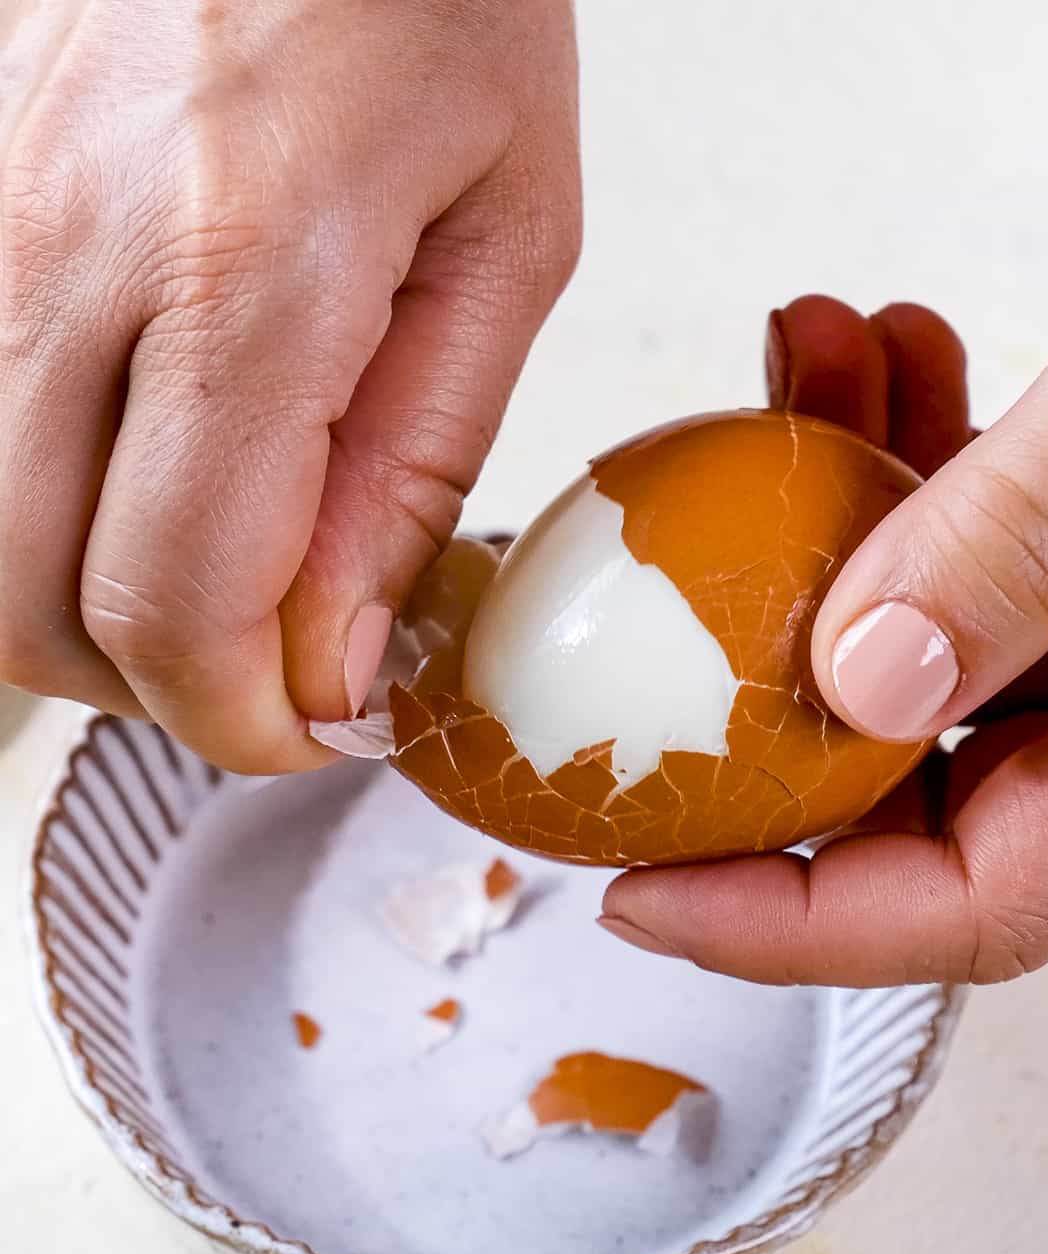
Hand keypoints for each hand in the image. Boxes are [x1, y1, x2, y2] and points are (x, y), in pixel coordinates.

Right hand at [0, 0, 579, 771]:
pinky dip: (40, 508)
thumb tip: (338, 660)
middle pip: (33, 604)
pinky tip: (136, 468)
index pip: (177, 603)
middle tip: (263, 661)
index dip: (244, 718)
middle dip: (157, 685)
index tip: (315, 722)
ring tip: (206, 566)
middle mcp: (64, 252)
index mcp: (240, 270)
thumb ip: (411, 466)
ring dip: (84, 609)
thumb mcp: (505, 241)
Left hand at [601, 143, 1047, 983]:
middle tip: (640, 652)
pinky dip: (893, 453)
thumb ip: (1037, 523)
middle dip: (764, 709)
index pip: (987, 904)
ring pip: (920, 646)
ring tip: (797, 374)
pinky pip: (961, 542)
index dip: (796, 925)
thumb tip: (855, 683)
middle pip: (920, 797)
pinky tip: (864, 347)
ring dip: (826, 526)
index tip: (638, 889)